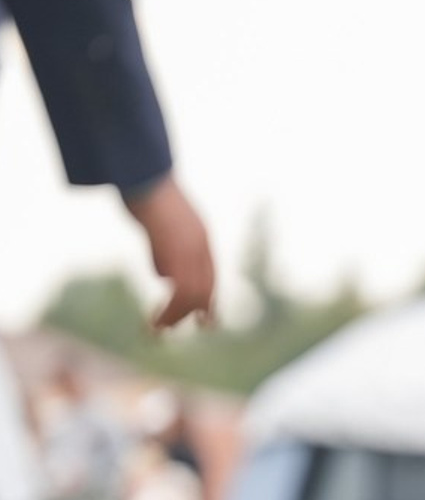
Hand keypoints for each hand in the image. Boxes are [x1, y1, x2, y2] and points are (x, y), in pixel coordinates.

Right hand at [124, 174, 215, 328]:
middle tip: (176, 329)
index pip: (210, 275)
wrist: (140, 171)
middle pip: (205, 288)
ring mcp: (190, 248)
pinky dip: (168, 311)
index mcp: (200, 235)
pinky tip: (155, 322)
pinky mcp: (176, 251)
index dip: (207, 300)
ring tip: (158, 329)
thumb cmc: (141, 189)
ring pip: (193, 294)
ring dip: (175, 316)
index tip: (205, 321)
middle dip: (193, 312)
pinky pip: (180, 291)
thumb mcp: (158, 225)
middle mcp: (201, 244)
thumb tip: (164, 276)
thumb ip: (165, 251)